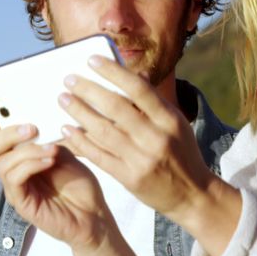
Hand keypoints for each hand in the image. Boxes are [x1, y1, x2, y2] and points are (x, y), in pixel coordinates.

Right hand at [0, 96, 116, 251]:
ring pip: (3, 162)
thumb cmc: (78, 182)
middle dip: (7, 132)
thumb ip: (47, 134)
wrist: (93, 215)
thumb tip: (38, 112)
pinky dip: (31, 165)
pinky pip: (15, 178)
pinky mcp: (21, 202)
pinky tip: (49, 160)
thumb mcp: (64, 149)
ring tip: (51, 148)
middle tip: (31, 127)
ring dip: (26, 150)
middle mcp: (11, 170)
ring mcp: (14, 187)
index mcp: (18, 154)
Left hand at [57, 56, 219, 222]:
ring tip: (63, 99)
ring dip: (79, 113)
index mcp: (170, 119)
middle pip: (116, 108)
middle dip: (89, 90)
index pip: (138, 89)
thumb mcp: (176, 123)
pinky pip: (99, 156)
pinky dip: (81, 141)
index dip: (113, 72)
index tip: (92, 61)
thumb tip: (136, 73)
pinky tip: (67, 130)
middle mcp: (156, 137)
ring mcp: (142, 159)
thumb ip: (154, 101)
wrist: (193, 195)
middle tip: (69, 79)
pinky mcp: (130, 178)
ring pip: (104, 131)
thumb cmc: (182, 153)